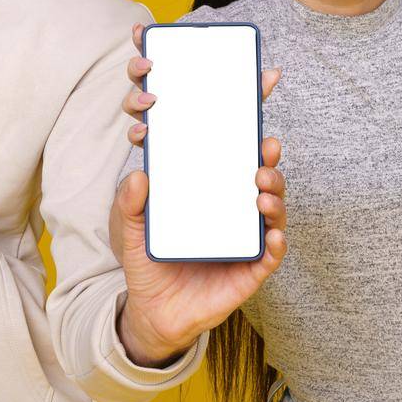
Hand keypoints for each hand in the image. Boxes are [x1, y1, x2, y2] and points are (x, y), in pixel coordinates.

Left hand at [109, 23, 286, 366]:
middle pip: (260, 175)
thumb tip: (139, 173)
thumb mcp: (126, 226)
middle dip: (268, 158)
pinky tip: (271, 237)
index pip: (231, 151)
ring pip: (272, 209)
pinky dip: (274, 245)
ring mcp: (243, 237)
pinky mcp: (249, 270)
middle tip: (265, 145)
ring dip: (275, 195)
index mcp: (207, 189)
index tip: (263, 88)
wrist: (151, 312)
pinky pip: (269, 255)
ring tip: (262, 190)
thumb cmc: (146, 260)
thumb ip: (127, 201)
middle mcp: (231, 208)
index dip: (248, 122)